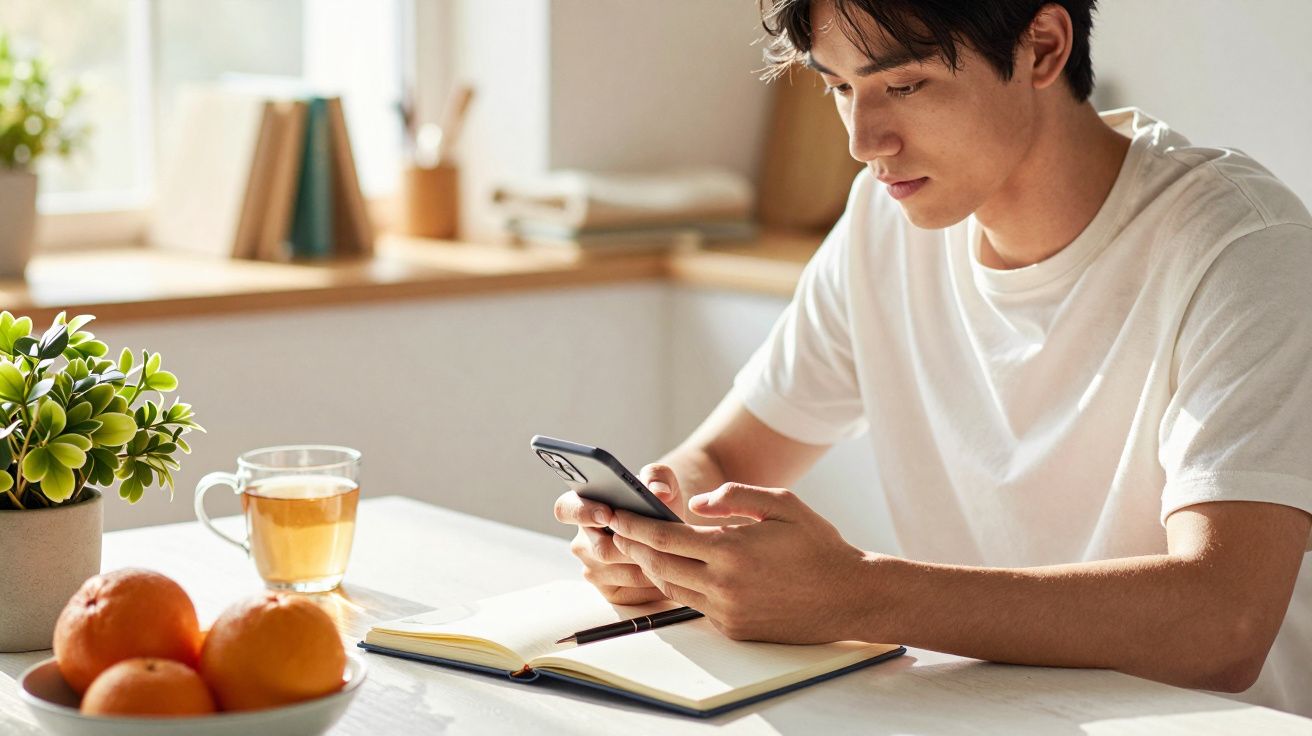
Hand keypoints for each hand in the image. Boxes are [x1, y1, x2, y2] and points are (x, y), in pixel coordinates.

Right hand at [553, 463, 686, 604]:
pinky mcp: (610, 592)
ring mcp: (593, 569)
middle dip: (634, 545)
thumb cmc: (656, 504)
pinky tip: (669, 570)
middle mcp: (582, 541)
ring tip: (672, 552)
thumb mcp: (659, 482)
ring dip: (649, 563)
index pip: (566, 509)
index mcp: (583, 507)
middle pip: (601, 549)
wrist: (668, 533)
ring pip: (621, 571)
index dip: (583, 512)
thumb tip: (658, 491)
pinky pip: (633, 591)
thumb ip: (658, 476)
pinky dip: (654, 581)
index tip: (607, 513)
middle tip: (658, 538)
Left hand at [609, 483, 876, 643]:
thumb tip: (693, 504)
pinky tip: (675, 571)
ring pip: (671, 588)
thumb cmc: (817, 545)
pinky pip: (694, 605)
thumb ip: (734, 496)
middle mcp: (723, 584)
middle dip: (634, 546)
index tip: (615, 514)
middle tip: (616, 530)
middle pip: (659, 565)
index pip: (665, 537)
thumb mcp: (781, 504)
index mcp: (731, 549)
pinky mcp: (734, 628)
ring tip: (639, 548)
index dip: (635, 525)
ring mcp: (727, 611)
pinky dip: (680, 586)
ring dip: (651, 567)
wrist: (849, 596)